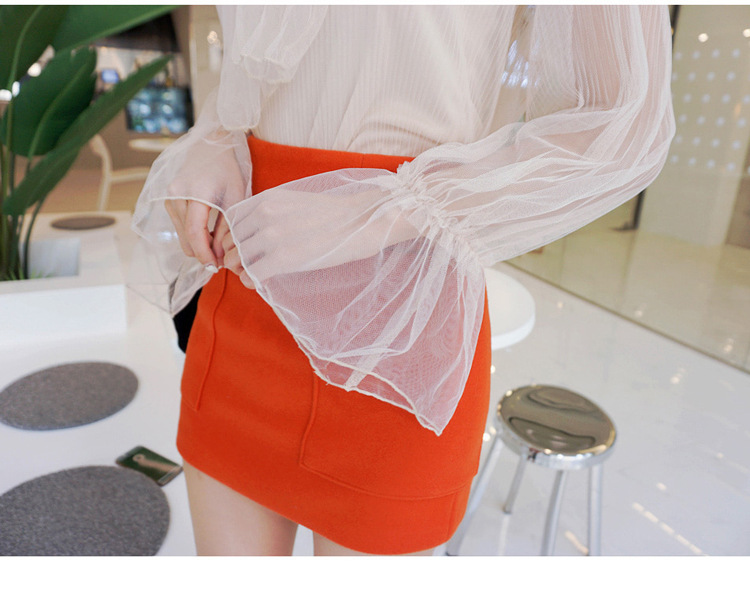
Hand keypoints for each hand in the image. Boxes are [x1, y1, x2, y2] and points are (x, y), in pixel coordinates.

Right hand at [162, 129, 248, 270]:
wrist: (211, 145)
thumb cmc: (228, 169)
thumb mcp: (236, 197)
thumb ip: (228, 226)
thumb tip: (220, 254)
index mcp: (196, 192)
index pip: (195, 231)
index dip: (204, 253)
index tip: (214, 266)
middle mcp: (176, 194)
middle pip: (185, 237)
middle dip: (201, 253)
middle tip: (220, 261)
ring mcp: (169, 197)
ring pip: (180, 234)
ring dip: (197, 244)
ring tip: (217, 247)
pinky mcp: (167, 199)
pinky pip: (178, 226)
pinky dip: (191, 235)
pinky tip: (208, 234)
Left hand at [219, 185, 419, 284]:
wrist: (360, 221)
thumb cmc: (332, 215)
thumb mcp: (294, 202)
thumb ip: (271, 212)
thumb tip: (255, 233)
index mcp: (266, 199)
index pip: (230, 220)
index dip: (230, 238)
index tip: (238, 249)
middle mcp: (264, 214)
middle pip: (230, 240)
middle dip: (232, 256)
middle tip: (242, 266)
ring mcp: (272, 236)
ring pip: (237, 258)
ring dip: (239, 270)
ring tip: (251, 275)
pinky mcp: (283, 258)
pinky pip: (252, 273)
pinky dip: (250, 281)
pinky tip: (258, 282)